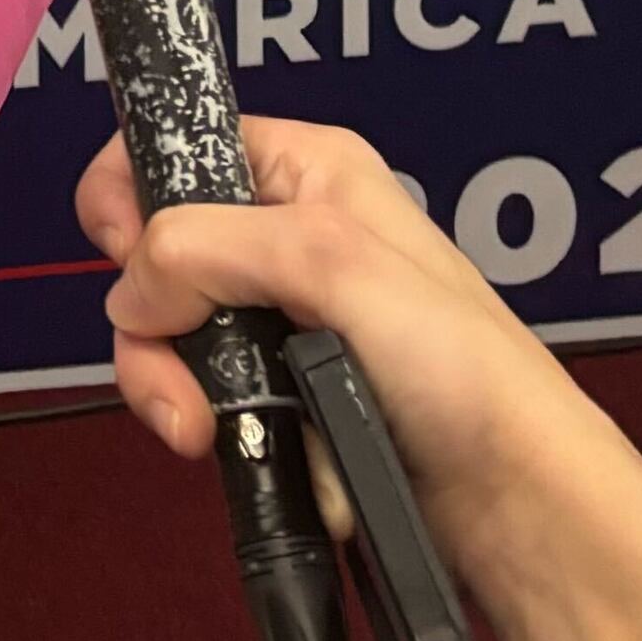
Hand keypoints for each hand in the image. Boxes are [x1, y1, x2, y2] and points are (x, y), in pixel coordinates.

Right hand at [78, 118, 641, 640]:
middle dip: (151, 323)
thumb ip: (206, 247)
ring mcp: (282, 318)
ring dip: (177, 388)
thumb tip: (133, 292)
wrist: (512, 497)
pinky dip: (215, 429)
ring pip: (170, 335)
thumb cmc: (468, 368)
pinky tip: (243, 447)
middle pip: (156, 254)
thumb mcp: (331, 262)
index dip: (133, 194)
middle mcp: (289, 235)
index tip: (129, 254)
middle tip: (178, 373)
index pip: (174, 144)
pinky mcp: (282, 391)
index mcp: (306, 169)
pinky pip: (204, 397)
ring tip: (209, 431)